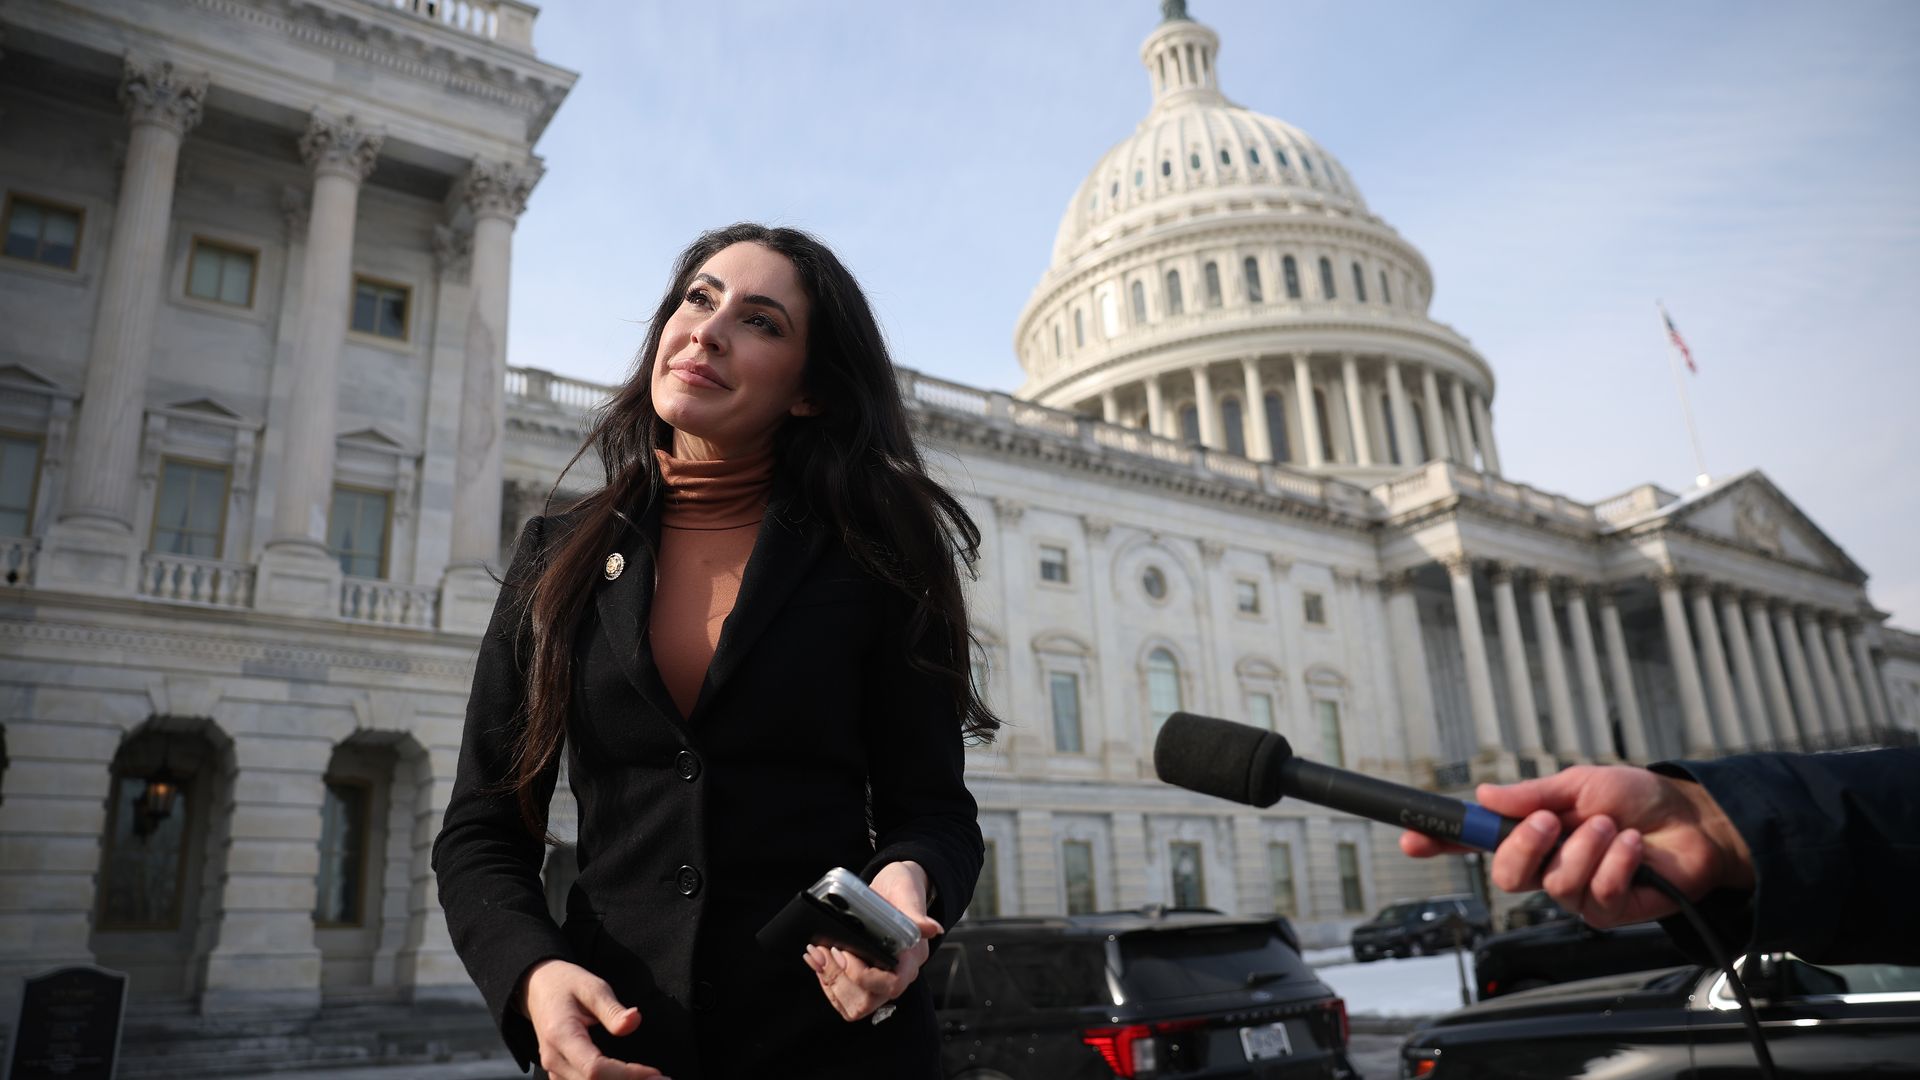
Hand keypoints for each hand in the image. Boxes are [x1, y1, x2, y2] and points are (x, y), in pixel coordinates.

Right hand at [521, 958, 667, 1079]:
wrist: (538, 987)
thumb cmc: (566, 984)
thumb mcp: (591, 986)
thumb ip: (613, 1008)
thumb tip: (634, 1021)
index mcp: (561, 1035)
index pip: (595, 1068)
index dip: (627, 1075)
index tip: (655, 1072)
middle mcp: (553, 1059)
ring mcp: (554, 1070)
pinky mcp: (559, 1074)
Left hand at [803, 860, 944, 1021]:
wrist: (892, 889)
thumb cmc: (902, 891)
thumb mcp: (907, 896)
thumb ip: (916, 915)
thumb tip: (933, 928)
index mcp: (911, 959)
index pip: (891, 985)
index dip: (864, 977)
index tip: (844, 953)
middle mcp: (897, 975)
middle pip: (867, 1001)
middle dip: (838, 979)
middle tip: (822, 951)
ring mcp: (878, 979)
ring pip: (852, 1004)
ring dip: (829, 981)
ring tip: (816, 953)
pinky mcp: (862, 978)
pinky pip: (843, 997)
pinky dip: (826, 981)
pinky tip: (817, 959)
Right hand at [1399, 765, 1753, 927]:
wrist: (1694, 822)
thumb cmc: (1639, 799)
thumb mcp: (1581, 782)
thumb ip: (1531, 794)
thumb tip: (1485, 795)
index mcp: (1532, 831)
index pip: (1475, 841)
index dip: (1440, 842)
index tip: (1412, 838)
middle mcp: (1547, 864)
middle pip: (1505, 875)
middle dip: (1525, 845)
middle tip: (1551, 821)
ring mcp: (1576, 891)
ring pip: (1554, 883)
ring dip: (1586, 847)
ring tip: (1611, 827)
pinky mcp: (1608, 911)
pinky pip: (1596, 893)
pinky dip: (1615, 862)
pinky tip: (1631, 848)